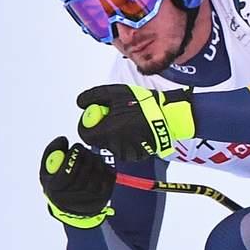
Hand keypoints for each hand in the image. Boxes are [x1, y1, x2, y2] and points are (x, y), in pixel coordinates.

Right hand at [40, 136, 115, 228]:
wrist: (71, 205)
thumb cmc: (58, 181)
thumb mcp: (48, 168)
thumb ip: (52, 152)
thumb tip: (63, 140)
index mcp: (54, 191)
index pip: (67, 174)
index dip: (74, 157)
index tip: (76, 147)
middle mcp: (70, 200)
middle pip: (83, 175)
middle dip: (86, 157)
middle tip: (85, 149)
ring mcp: (87, 202)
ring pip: (97, 176)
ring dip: (96, 161)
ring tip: (91, 156)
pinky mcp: (102, 199)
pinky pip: (108, 180)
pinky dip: (105, 168)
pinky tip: (98, 165)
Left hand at [75, 84, 194, 161]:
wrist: (168, 116)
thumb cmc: (141, 104)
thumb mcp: (114, 93)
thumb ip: (92, 97)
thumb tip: (81, 103)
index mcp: (106, 131)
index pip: (84, 133)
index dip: (87, 123)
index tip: (96, 113)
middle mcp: (114, 146)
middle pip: (98, 138)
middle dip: (102, 126)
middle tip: (114, 113)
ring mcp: (126, 153)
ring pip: (110, 143)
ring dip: (114, 132)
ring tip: (128, 119)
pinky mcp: (137, 155)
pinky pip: (124, 147)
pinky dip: (126, 139)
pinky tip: (136, 128)